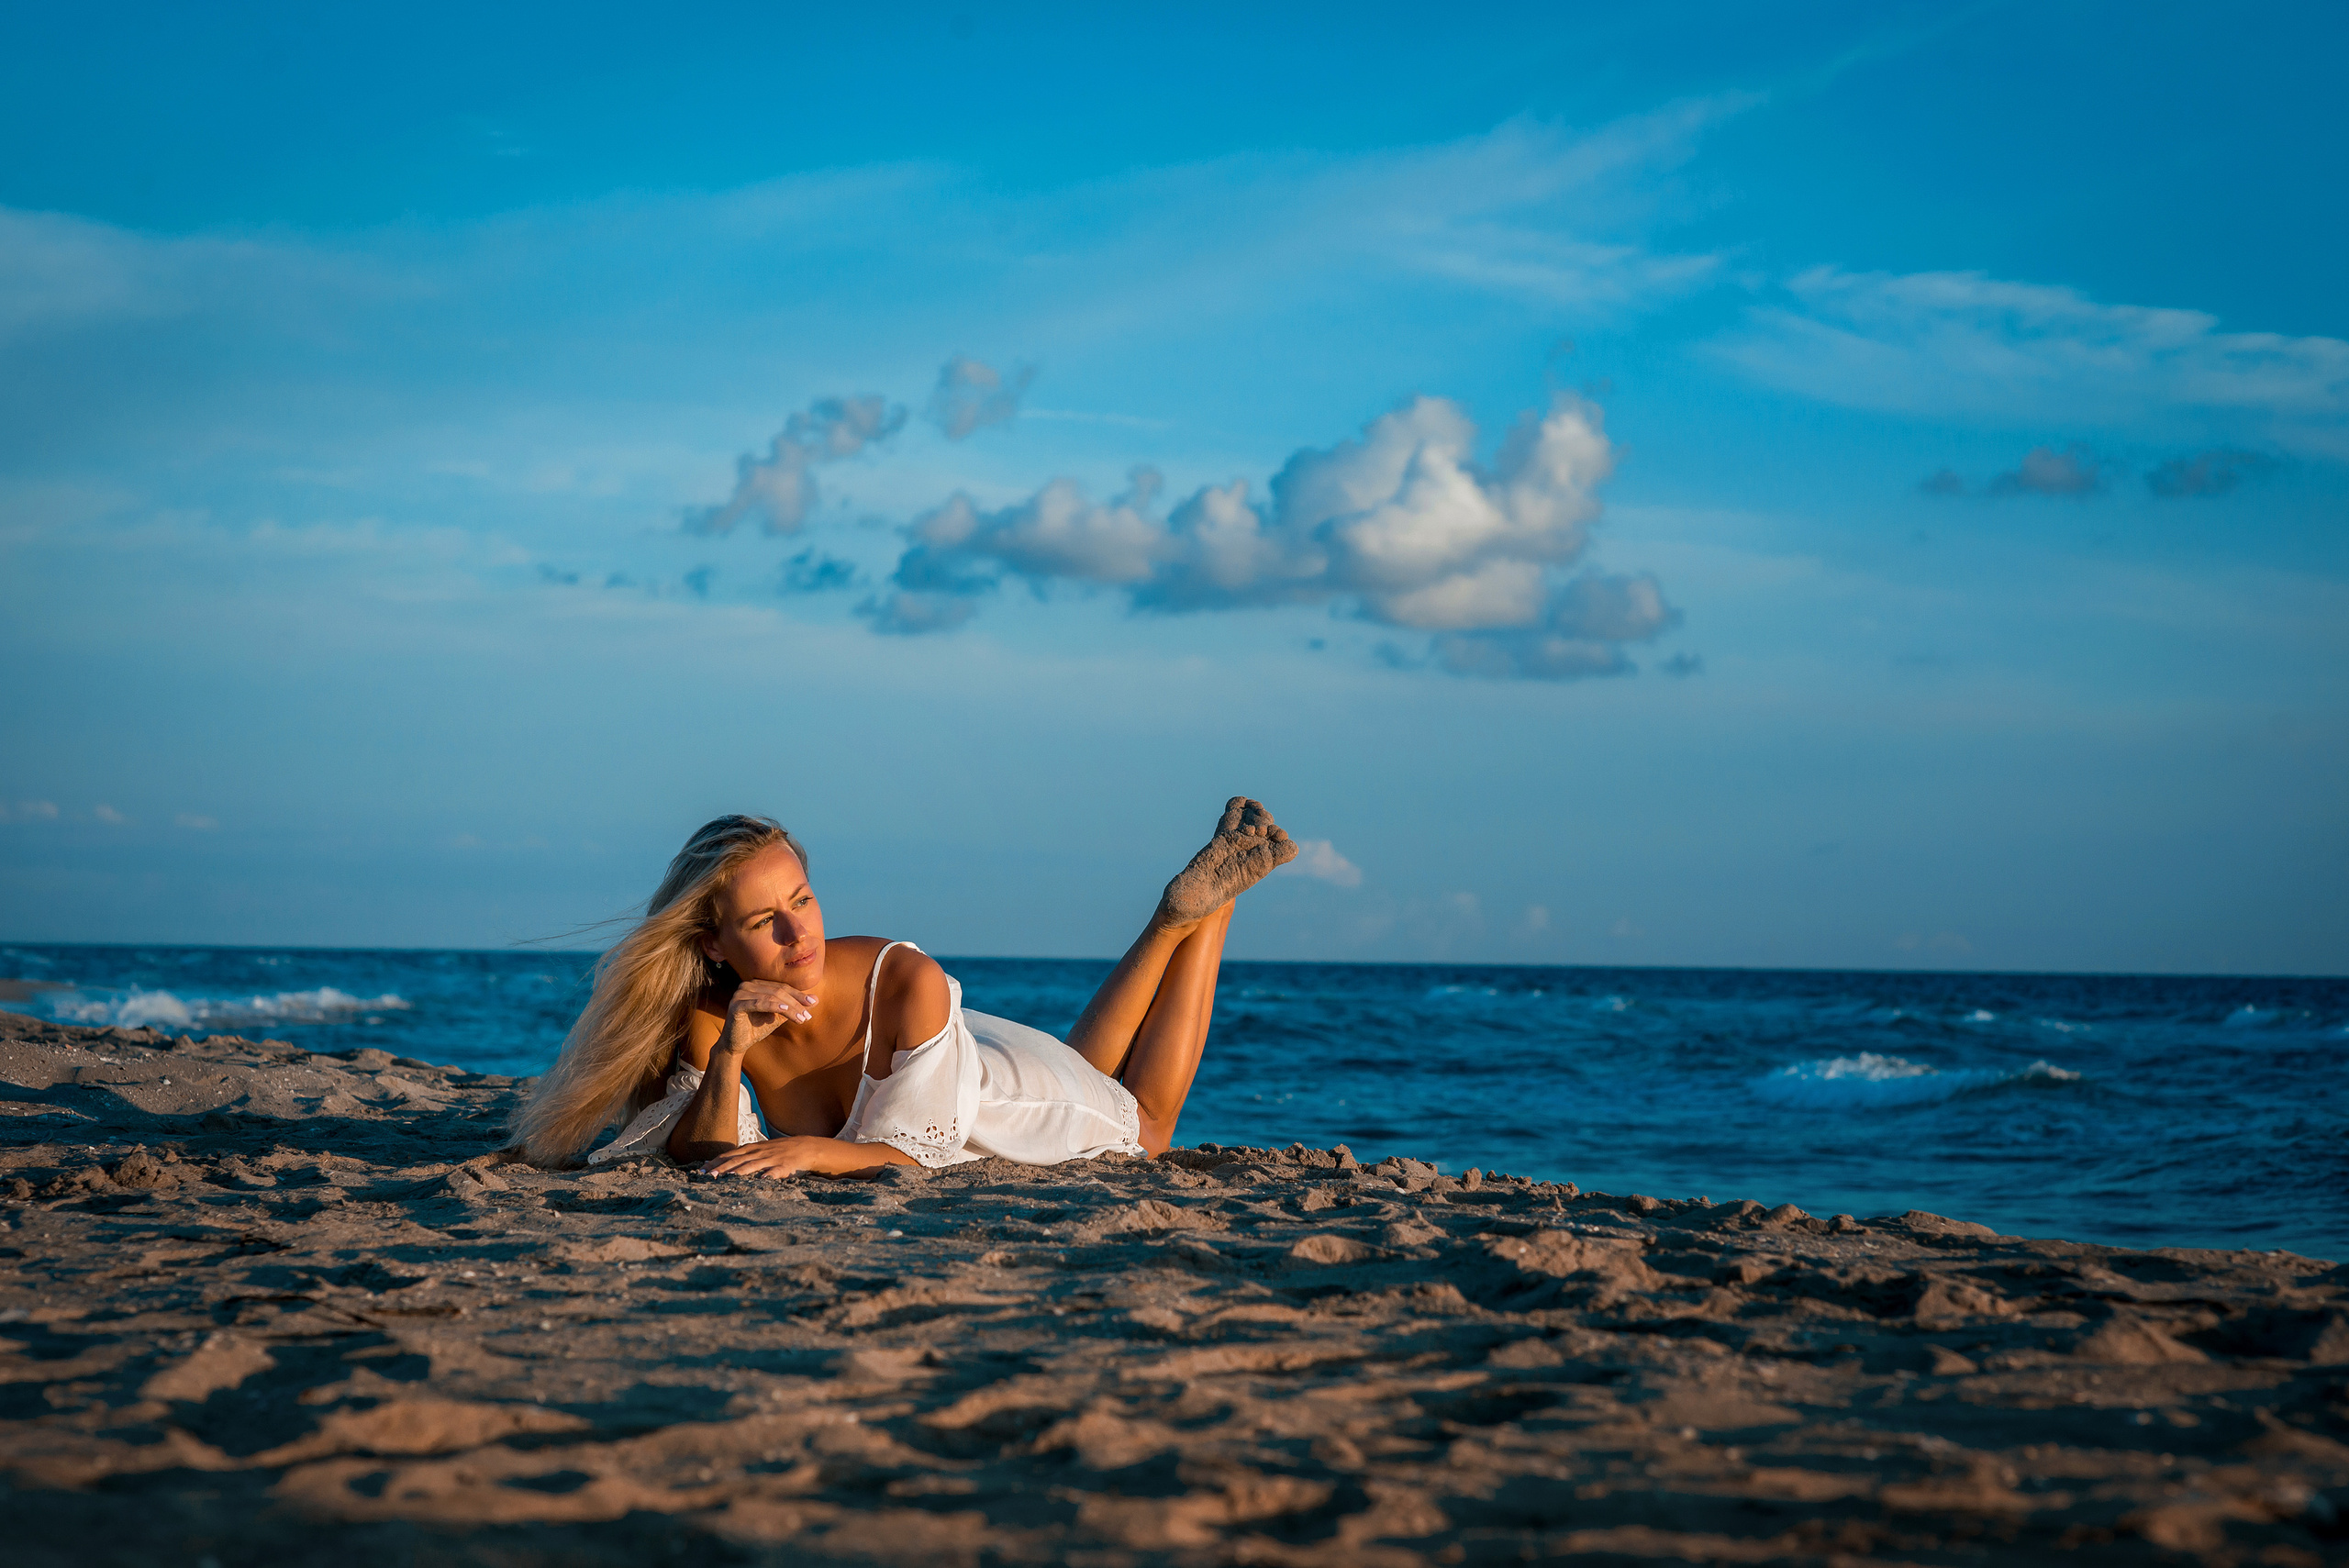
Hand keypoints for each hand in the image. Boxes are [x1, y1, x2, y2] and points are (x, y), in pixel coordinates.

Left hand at [700, 1135, 830, 1179]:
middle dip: (721, 1168)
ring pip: (752, 1165)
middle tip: (708, 1176)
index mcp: (751, 1149)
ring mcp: (771, 1159)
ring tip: (728, 1177)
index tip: (701, 1170)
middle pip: (736, 1160)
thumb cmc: (779, 1151)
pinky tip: (762, 1180)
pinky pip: (775, 1171)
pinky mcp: (784, 1166)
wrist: (804, 1147)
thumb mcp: (760, 1150)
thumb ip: (744, 1157)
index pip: (729, 1155)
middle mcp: (758, 1152)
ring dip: (739, 1171)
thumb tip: (723, 1165)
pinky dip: (768, 1175)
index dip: (715, 1162)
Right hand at [718, 979, 816, 1052]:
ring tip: (801, 1019)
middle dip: (796, 1003)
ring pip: (772, 997)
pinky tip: (786, 1011)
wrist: (737, 1043)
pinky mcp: (736, 1004)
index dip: (798, 995)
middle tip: (807, 1016)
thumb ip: (794, 1007)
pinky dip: (774, 1006)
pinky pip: (759, 1003)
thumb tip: (816, 1000)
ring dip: (789, 1008)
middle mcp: (748, 985)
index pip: (782, 987)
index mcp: (757, 984)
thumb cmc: (757, 1027)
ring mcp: (740, 993)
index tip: (813, 1004)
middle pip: (778, 991)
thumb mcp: (779, 1016)